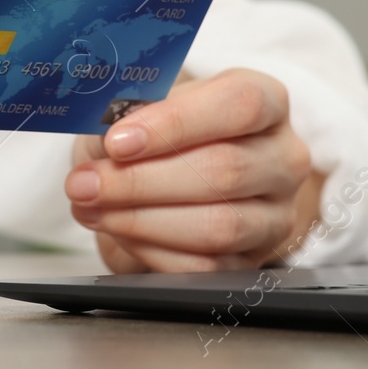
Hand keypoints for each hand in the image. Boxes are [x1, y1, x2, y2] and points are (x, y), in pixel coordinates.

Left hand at [66, 68, 321, 272]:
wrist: (180, 175)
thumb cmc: (164, 131)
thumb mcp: (146, 106)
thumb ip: (127, 116)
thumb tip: (102, 145)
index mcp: (266, 102)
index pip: (239, 104)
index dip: (175, 123)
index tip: (117, 140)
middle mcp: (283, 157)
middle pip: (225, 170)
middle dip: (141, 180)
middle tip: (85, 183)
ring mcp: (276, 214)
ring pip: (219, 226)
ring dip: (141, 220)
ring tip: (92, 207)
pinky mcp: (253, 262)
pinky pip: (206, 266)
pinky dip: (152, 250)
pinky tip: (118, 231)